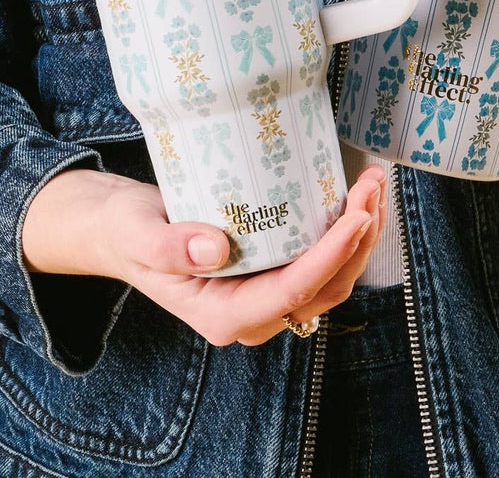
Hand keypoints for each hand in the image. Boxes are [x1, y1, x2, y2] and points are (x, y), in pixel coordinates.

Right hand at [22, 163, 387, 345]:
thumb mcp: (137, 234)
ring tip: (374, 182)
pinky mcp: (274, 271)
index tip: (357, 216)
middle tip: (373, 185)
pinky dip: (346, 229)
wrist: (124, 229)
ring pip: (333, 278)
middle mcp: (253, 315)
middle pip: (326, 288)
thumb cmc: (128, 231)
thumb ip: (169, 246)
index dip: (332, 256)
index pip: (292, 291)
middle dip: (359, 239)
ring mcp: (267, 296)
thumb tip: (217, 248)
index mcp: (223, 316)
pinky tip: (355, 193)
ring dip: (361, 233)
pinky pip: (323, 261)